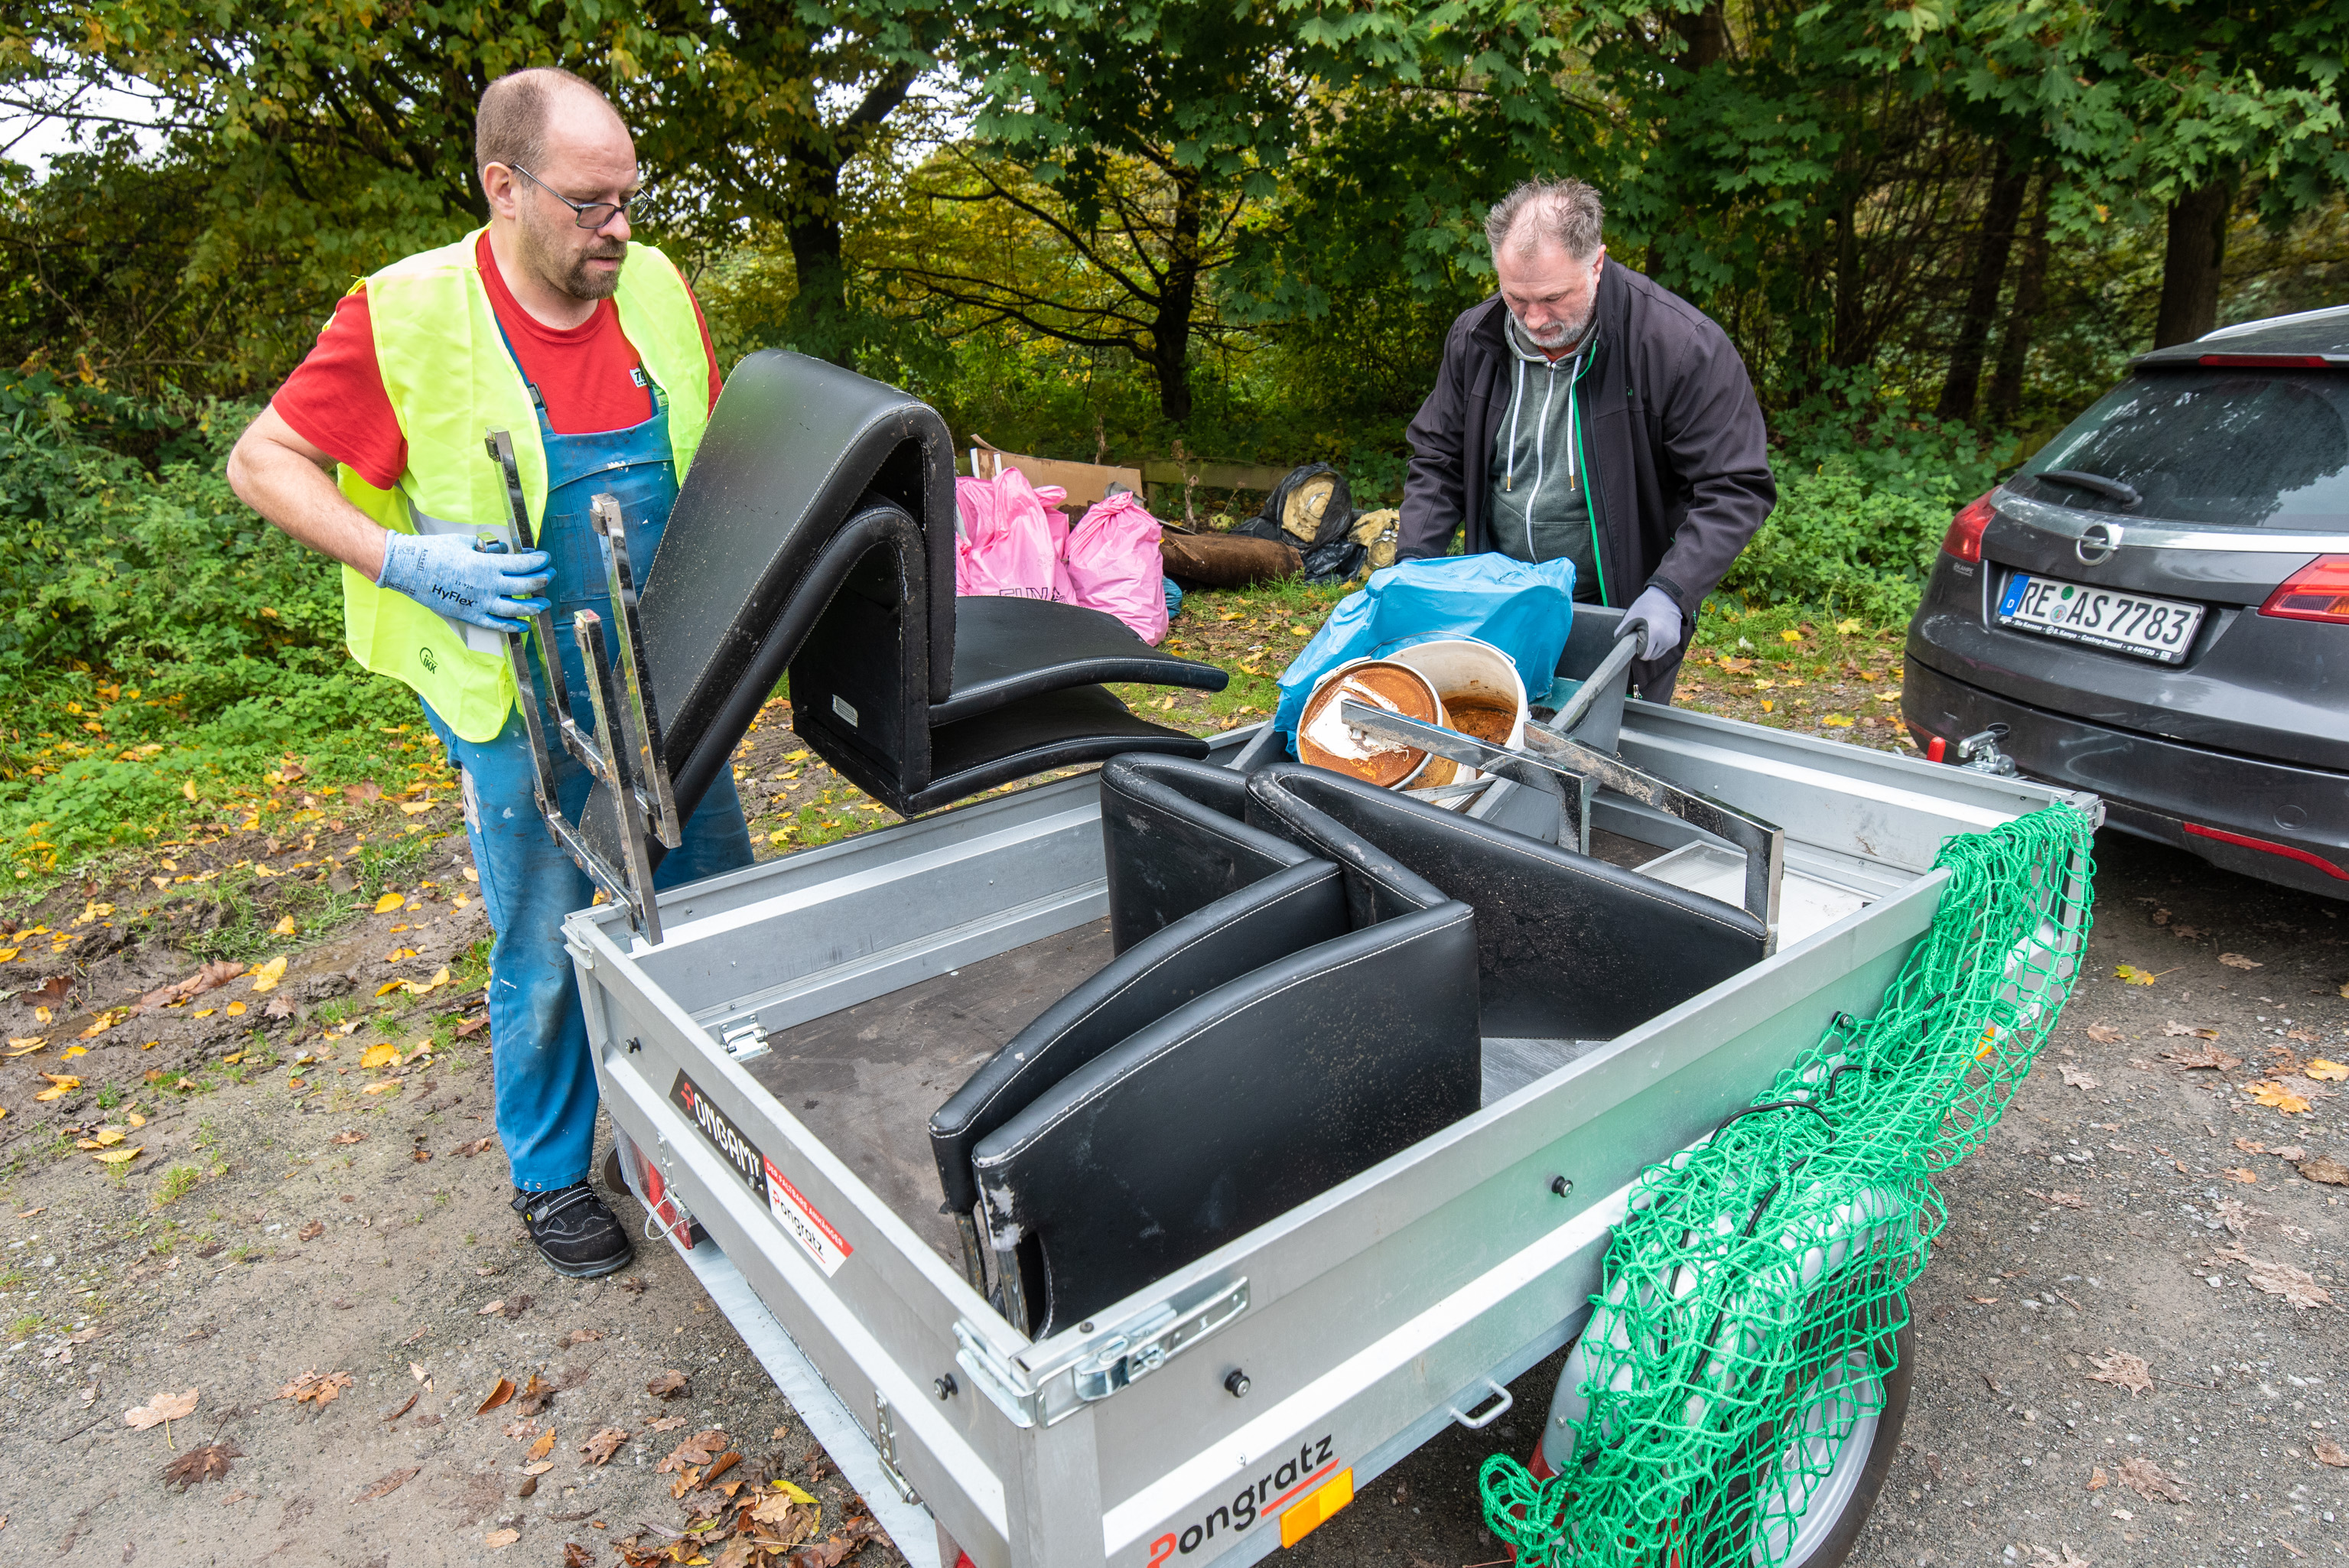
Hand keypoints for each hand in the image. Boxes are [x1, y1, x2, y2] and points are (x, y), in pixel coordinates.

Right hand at [375, 531, 550, 632]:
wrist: (409, 568)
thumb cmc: (434, 551)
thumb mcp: (464, 542)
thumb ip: (486, 549)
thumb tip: (501, 552)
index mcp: (487, 565)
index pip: (523, 565)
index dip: (538, 562)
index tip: (545, 559)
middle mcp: (487, 586)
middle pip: (524, 586)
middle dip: (542, 580)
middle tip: (550, 576)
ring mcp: (479, 603)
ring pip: (515, 609)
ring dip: (533, 607)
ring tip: (544, 604)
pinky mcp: (469, 615)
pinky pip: (495, 624)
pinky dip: (512, 626)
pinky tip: (523, 625)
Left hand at [1622, 584, 1683, 660]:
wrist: (1666, 598)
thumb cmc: (1645, 606)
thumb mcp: (1629, 617)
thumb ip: (1621, 632)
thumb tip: (1617, 645)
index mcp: (1654, 633)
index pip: (1644, 655)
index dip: (1638, 649)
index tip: (1637, 639)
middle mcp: (1666, 638)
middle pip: (1650, 656)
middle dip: (1645, 649)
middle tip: (1643, 634)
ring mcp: (1672, 640)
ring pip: (1657, 655)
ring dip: (1652, 648)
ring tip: (1650, 633)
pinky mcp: (1676, 640)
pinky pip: (1664, 649)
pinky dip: (1659, 644)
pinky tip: (1658, 632)